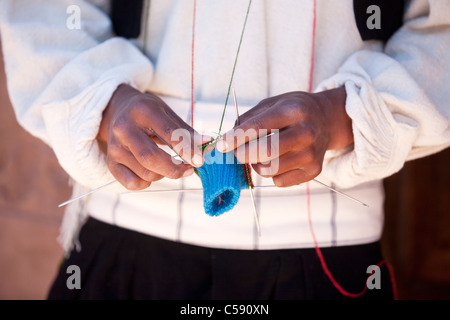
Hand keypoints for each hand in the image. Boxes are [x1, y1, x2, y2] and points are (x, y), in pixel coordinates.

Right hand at [98, 84, 209, 189]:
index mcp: (142, 110)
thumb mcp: (166, 112)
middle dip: (175, 169)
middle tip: (189, 169)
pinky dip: (147, 183)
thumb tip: (206, 143)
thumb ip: (185, 130)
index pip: (168, 134)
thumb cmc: (147, 112)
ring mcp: (114, 147)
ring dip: (164, 175)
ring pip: (145, 173)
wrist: (118, 110)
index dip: (187, 150)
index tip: (200, 160)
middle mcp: (124, 128)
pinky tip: (152, 172)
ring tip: (169, 165)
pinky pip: (132, 184)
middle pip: (151, 158)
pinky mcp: (110, 163)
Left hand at [216, 87, 352, 186]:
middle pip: (263, 152)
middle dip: (242, 155)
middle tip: (236, 153)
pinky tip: (277, 160)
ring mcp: (311, 154)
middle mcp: (305, 132)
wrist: (326, 120)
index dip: (235, 138)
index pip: (258, 127)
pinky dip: (271, 174)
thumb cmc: (292, 111)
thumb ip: (248, 120)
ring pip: (269, 170)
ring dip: (256, 165)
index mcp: (292, 111)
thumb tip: (228, 140)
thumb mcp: (272, 104)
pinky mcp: (313, 170)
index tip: (221, 146)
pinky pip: (279, 181)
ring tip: (261, 154)